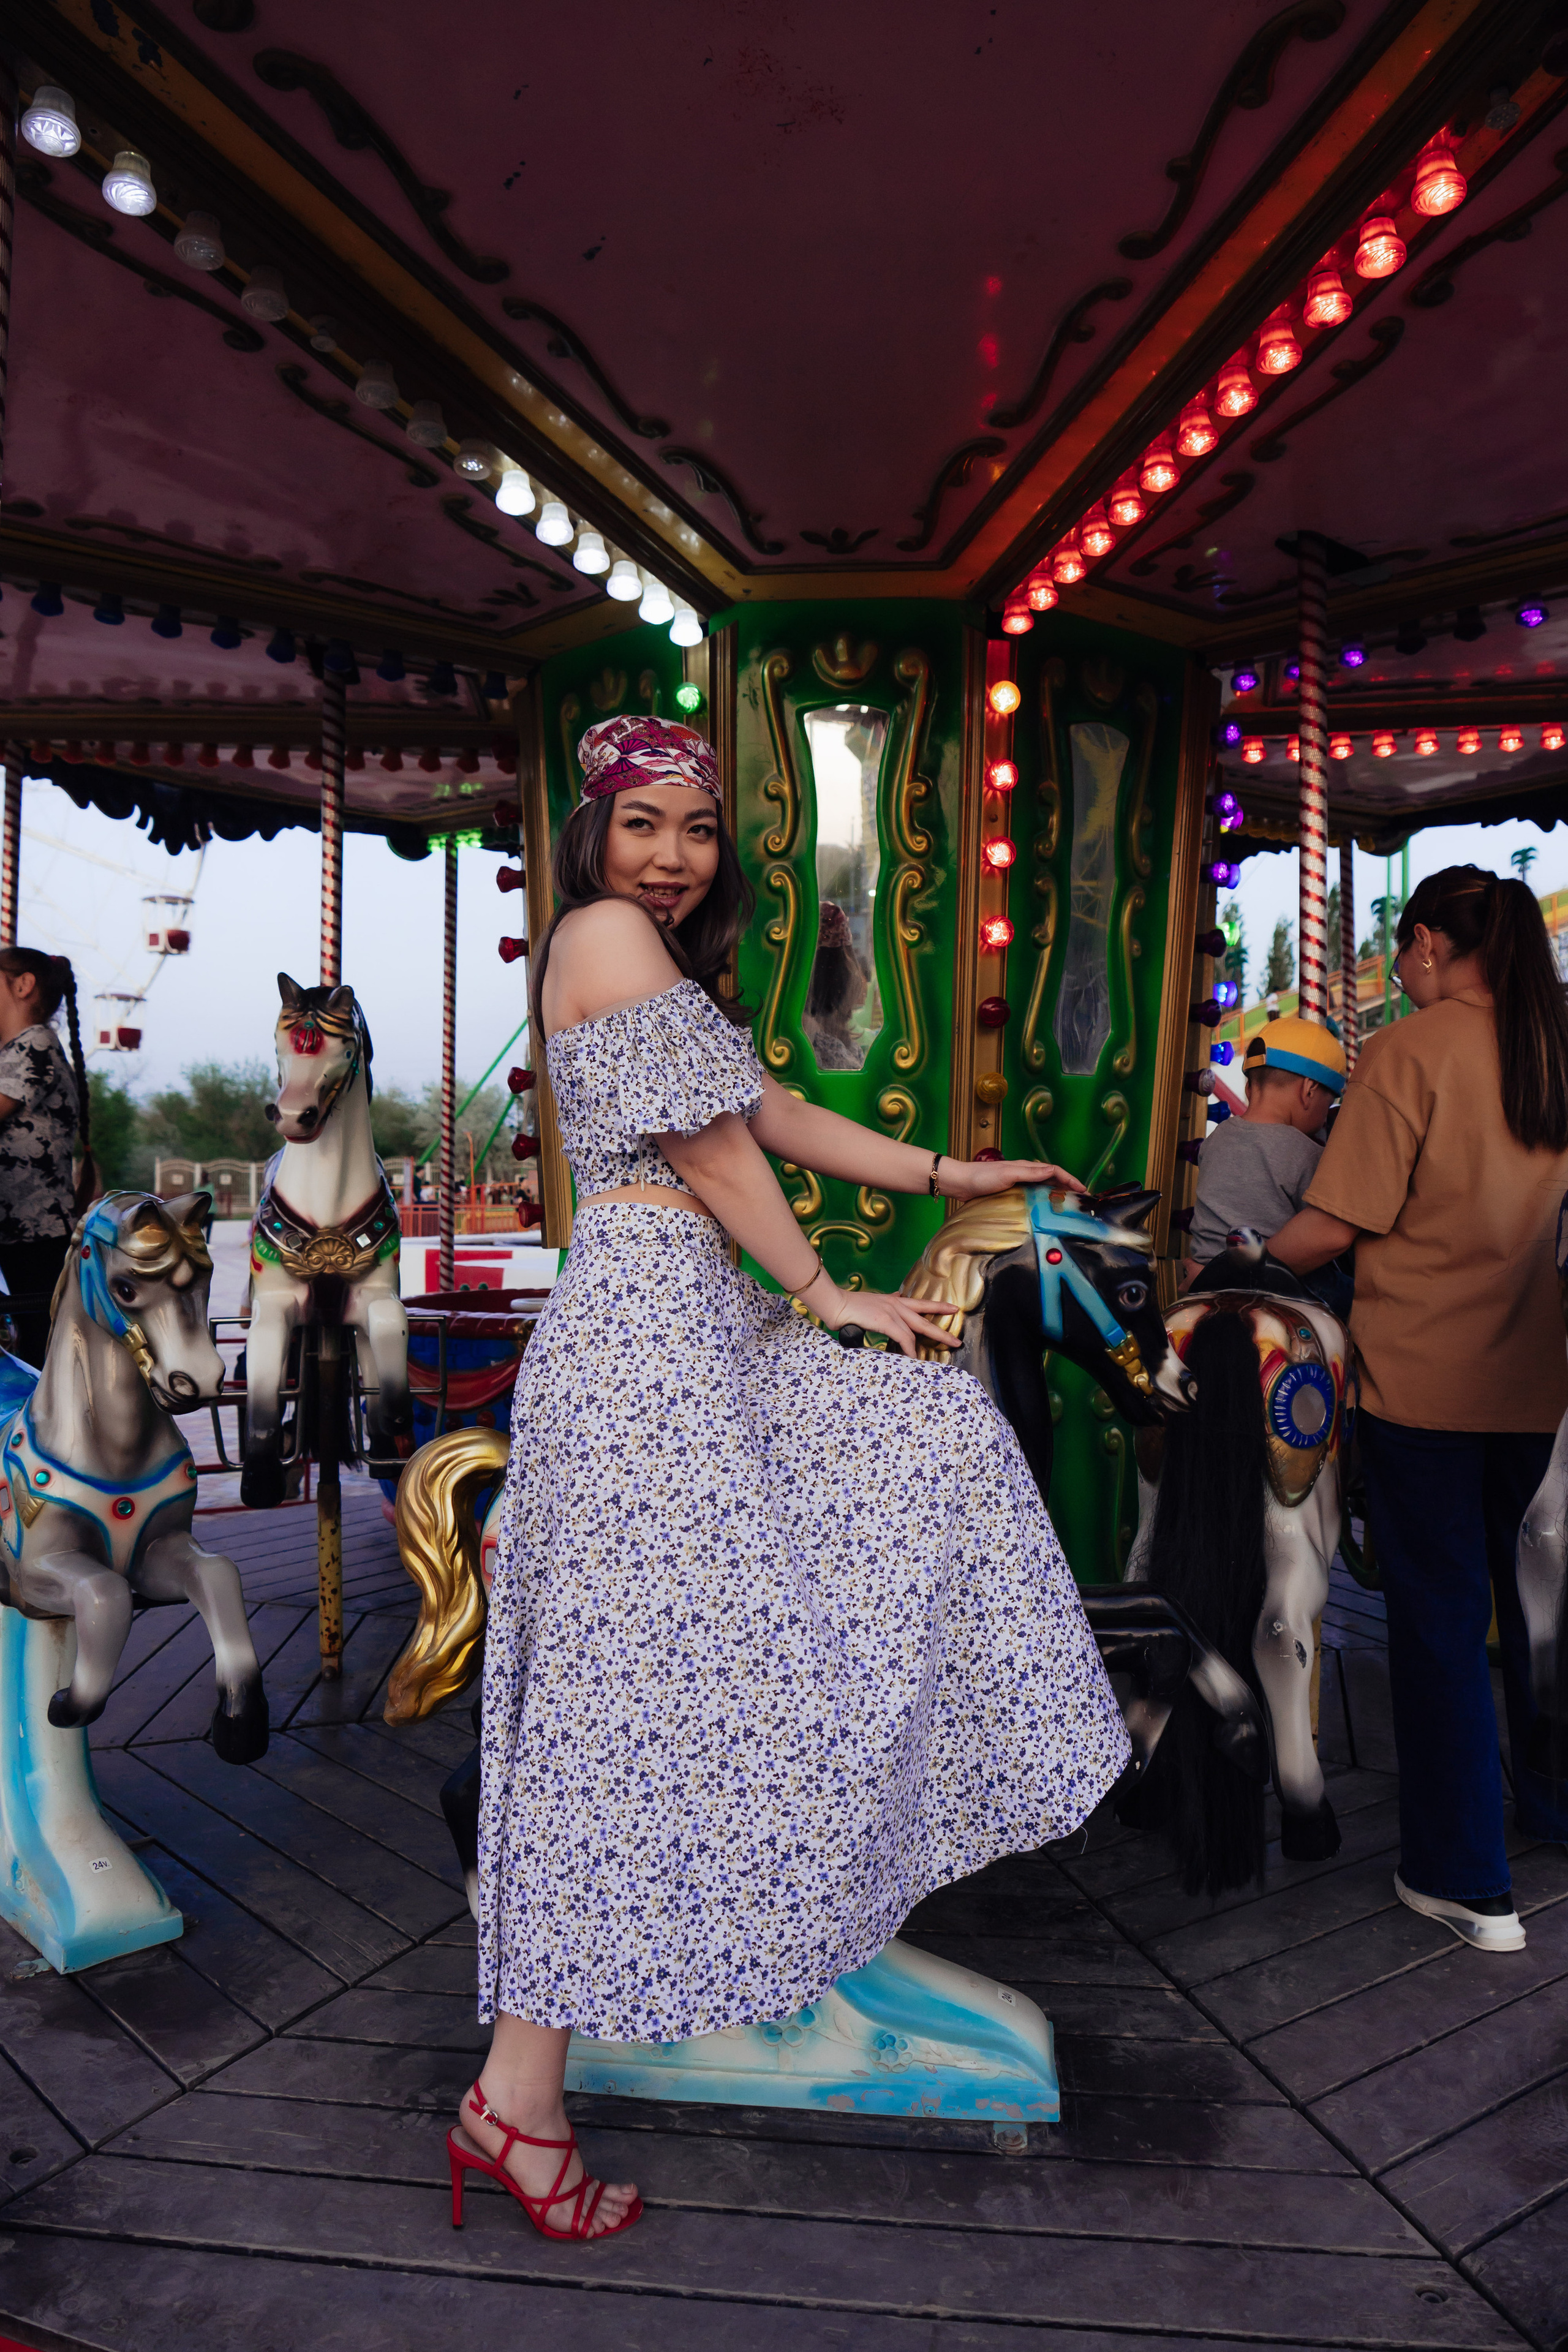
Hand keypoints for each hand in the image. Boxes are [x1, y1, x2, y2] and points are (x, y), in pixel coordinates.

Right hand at [810, 1274, 958, 1357]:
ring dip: (927, 1344)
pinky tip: (913, 1357)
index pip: (920, 1303)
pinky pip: (903, 1337)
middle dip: (942, 1330)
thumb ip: (884, 1305)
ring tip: (938, 1355)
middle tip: (956, 1340)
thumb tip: (895, 1299)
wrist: (834, 1303)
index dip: (937, 1306)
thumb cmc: (848, 1306)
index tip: (952, 1308)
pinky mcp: (885, 1320)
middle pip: (924, 1318)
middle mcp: (895, 1304)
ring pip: (916, 1329)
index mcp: (892, 1300)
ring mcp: (891, 1311)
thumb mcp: (872, 1303)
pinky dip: (909, 1349)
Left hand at [940, 1157, 1084, 1200]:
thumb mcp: (1009, 1173)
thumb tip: (1054, 1171)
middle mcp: (1025, 1174)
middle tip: (1082, 1201)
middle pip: (1053, 1180)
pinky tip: (1045, 1210)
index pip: (1056, 1172)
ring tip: (1069, 1206)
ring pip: (1044, 1188)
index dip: (1071, 1180)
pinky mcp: (1011, 1193)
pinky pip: (1033, 1196)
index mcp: (1027, 1167)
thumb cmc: (982, 1177)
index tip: (1084, 1192)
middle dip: (1069, 1188)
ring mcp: (1019, 1184)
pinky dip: (1044, 1201)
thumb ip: (1031, 1172)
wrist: (960, 1182)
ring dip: (1058, 1195)